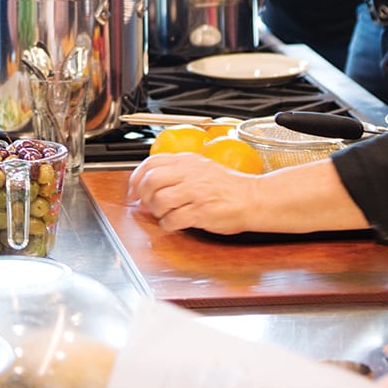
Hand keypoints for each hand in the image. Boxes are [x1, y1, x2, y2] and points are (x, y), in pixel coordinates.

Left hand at [128, 153, 260, 233]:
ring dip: (156, 211)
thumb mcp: (202, 168)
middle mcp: (190, 174)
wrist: (253, 199)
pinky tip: (173, 224)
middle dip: (143, 195)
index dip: (137, 177)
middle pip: (151, 181)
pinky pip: (173, 220)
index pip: (152, 163)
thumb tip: (152, 181)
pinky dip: (168, 225)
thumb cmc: (229, 187)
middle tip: (146, 204)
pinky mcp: (201, 212)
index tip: (134, 189)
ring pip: (159, 200)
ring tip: (163, 214)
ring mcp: (195, 193)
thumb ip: (178, 171)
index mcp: (188, 162)